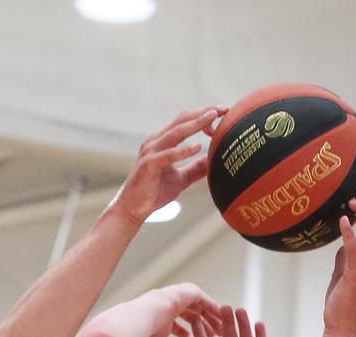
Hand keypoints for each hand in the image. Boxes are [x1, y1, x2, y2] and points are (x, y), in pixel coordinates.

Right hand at [112, 106, 226, 224]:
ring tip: (212, 117)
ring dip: (196, 124)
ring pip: (176, 133)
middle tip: (222, 109)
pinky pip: (168, 155)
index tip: (222, 112)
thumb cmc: (154, 193)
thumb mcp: (181, 179)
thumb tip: (213, 162)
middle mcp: (155, 142)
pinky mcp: (149, 165)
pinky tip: (197, 147)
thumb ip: (196, 169)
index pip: (184, 121)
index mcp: (162, 142)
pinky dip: (183, 150)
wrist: (133, 209)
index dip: (203, 114)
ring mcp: (151, 152)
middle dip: (203, 113)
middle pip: (182, 121)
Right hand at [136, 283, 222, 336]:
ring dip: (210, 318)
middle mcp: (170, 302)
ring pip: (200, 307)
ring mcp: (180, 295)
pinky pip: (205, 301)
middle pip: (191, 314)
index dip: (183, 331)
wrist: (147, 316)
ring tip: (220, 331)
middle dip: (202, 326)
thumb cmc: (147, 332)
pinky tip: (221, 318)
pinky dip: (213, 309)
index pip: (175, 321)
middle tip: (213, 336)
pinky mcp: (190, 291)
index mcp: (161, 312)